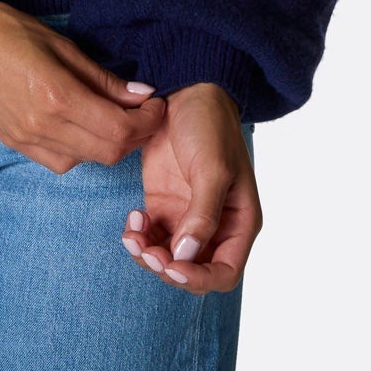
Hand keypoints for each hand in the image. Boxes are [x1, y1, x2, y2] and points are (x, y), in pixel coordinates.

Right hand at [0, 0, 167, 171]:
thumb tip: (140, 95)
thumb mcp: (61, 44)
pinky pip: (58, 161)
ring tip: (112, 117)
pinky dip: (80, 151)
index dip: (147, 122)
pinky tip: (80, 127)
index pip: (119, 129)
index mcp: (56, 96)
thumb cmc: (6, 29)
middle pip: (108, 153)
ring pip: (85, 162)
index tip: (156, 105)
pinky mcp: (12, 143)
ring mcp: (24, 139)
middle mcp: (42, 126)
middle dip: (135, 137)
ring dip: (107, 145)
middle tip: (142, 114)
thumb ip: (102, 77)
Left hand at [119, 83, 260, 292]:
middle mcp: (215, 226)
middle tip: (145, 249)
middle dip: (167, 268)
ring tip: (132, 233)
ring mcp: (186, 216)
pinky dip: (138, 236)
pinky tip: (133, 218)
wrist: (186, 92)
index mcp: (239, 222)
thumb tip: (186, 256)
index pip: (224, 272)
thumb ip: (202, 215)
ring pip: (167, 257)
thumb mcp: (213, 168)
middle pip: (192, 270)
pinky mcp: (162, 204)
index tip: (172, 266)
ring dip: (147, 255)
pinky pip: (150, 236)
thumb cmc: (210, 126)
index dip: (198, 278)